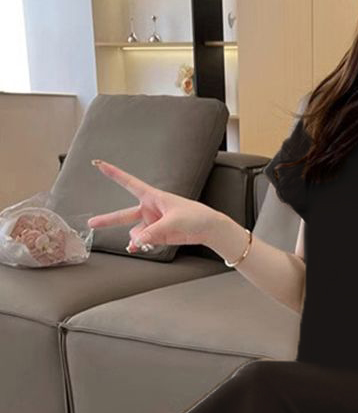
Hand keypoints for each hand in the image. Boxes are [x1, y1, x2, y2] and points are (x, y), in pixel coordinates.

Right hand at [87, 159, 224, 253]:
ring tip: (144, 243)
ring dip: (138, 239)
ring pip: (136, 233)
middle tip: (92, 223)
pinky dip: (141, 245)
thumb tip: (136, 241)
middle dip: (108, 220)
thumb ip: (153, 233)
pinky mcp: (158, 235)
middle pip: (123, 215)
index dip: (113, 173)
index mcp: (153, 196)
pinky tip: (136, 248)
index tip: (98, 164)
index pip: (129, 183)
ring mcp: (153, 223)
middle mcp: (150, 209)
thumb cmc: (195, 216)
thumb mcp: (172, 223)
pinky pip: (143, 240)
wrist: (209, 229)